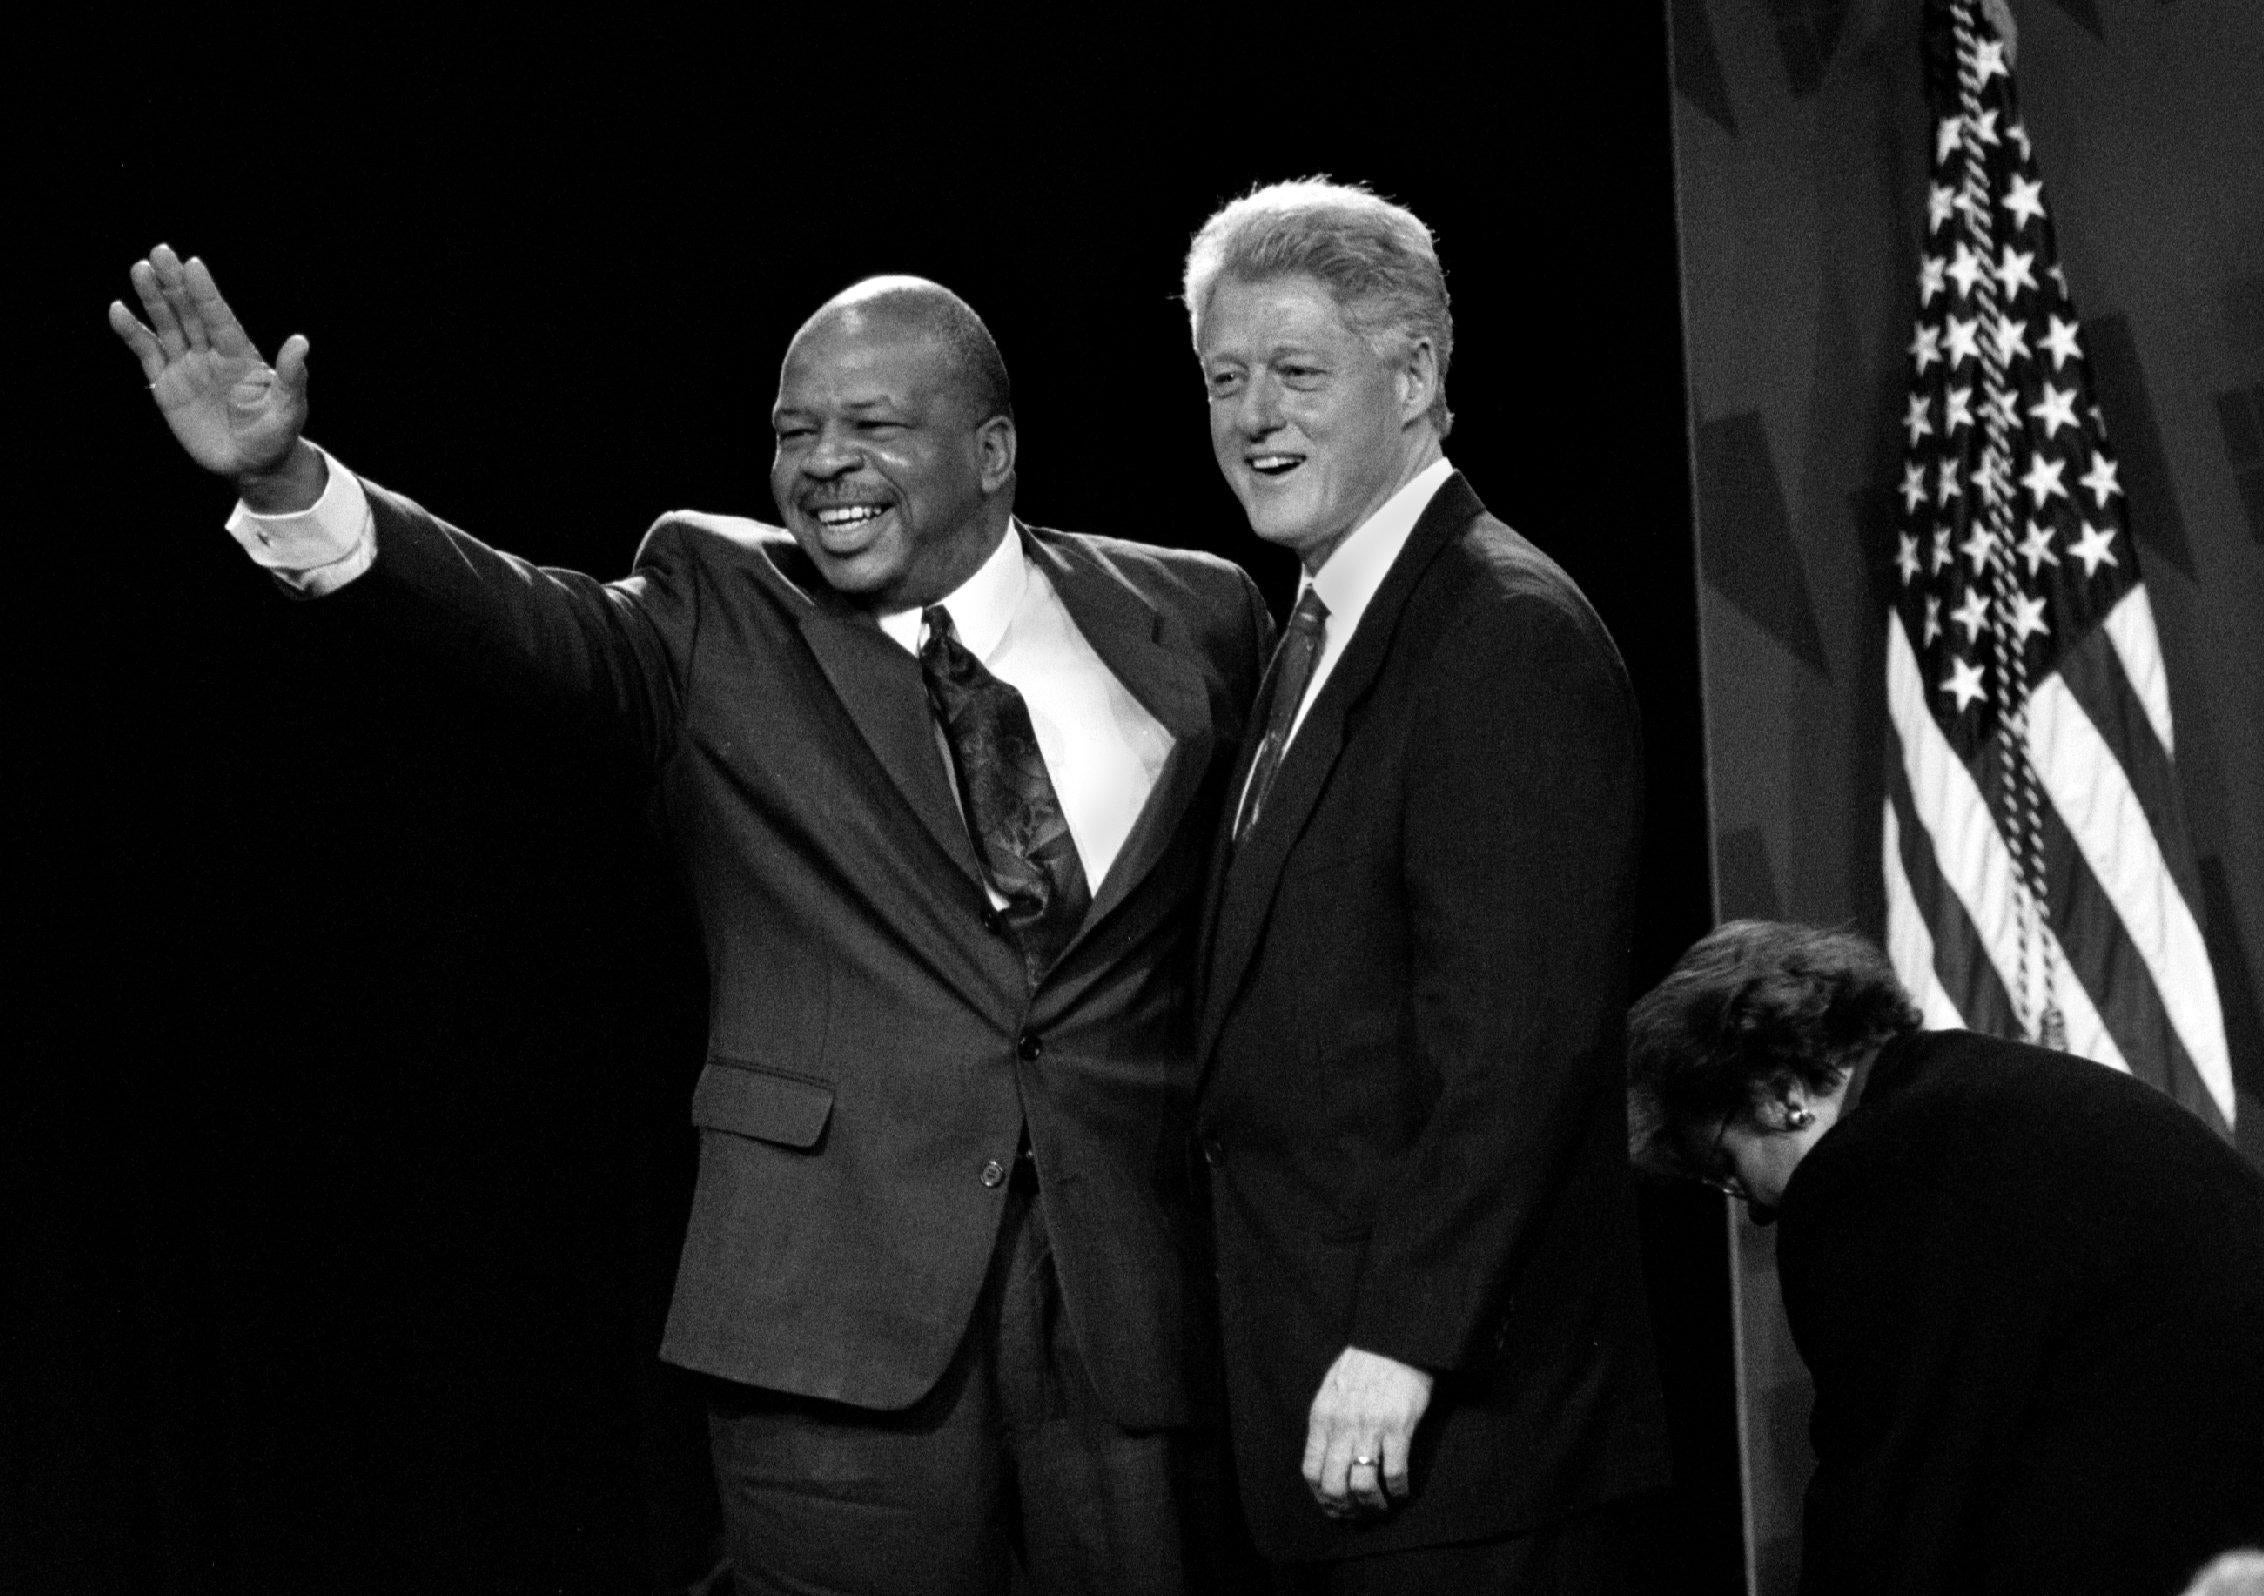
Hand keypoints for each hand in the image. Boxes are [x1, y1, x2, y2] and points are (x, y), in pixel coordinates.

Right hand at [109, 245, 319, 503]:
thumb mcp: (289, 407)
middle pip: (189, 312)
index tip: (193, 264)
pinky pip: (147, 353)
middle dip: (175, 283)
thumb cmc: (276, 434)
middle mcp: (211, 353)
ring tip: (140, 269)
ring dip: (153, 300)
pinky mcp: (166, 384)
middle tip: (160, 252)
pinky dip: (132, 333)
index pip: (219, 317)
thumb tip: (301, 342)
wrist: (252, 464)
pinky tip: (118, 310)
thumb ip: (291, 375)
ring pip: (167, 325)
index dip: (206, 293)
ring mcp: (187, 366)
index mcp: (241, 354)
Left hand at [1302, 1345, 1432, 1518]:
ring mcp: (1370, 1428)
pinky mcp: (1398, 1428)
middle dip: (1346, 1510)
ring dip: (1373, 1506)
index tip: (1334, 1508)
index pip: (1311, 1471)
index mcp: (1322, 1418)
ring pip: (1364, 1486)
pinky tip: (1400, 1492)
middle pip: (1335, 1486)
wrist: (1392, 1341)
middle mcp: (1342, 1427)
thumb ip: (1326, 1424)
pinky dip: (1397, 1491)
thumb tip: (1326, 1460)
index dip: (1321, 1498)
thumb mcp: (1331, 1391)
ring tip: (1381, 1509)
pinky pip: (1395, 1472)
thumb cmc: (1362, 1365)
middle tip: (1357, 1517)